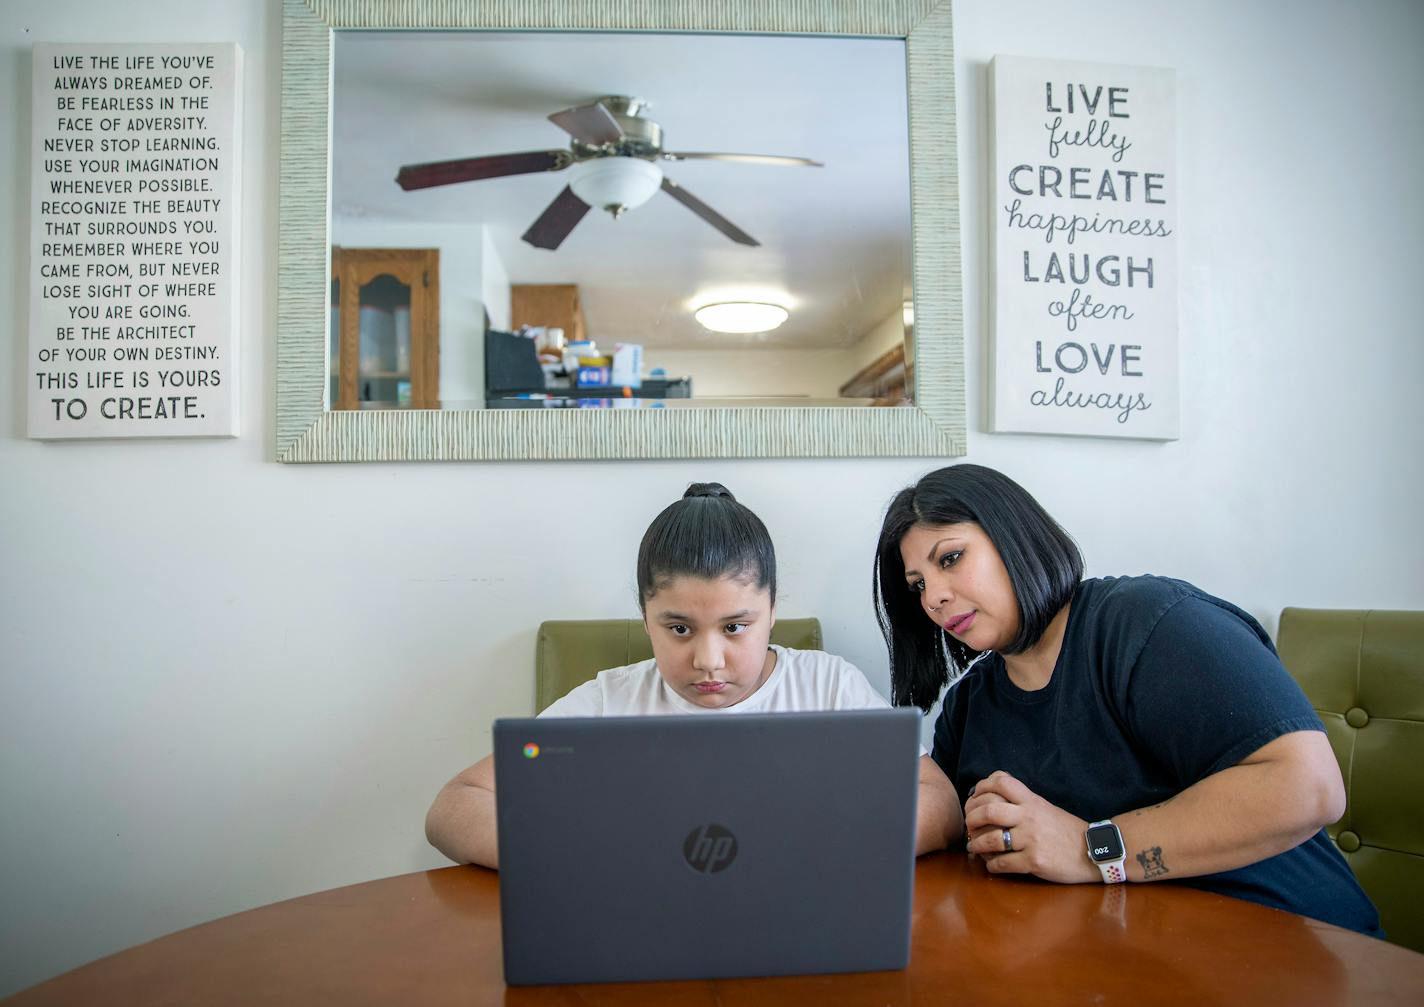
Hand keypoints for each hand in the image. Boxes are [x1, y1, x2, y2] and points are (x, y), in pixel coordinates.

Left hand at [963, 771, 1096, 883]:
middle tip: (969, 825)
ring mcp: (1031, 840)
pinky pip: (1003, 864)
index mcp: (1032, 800)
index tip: (974, 798)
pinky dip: (991, 865)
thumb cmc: (1065, 829)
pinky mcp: (1034, 861)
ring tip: (974, 847)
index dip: (981, 787)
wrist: (1093, 850)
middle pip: (989, 810)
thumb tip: (990, 792)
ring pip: (991, 840)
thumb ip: (1021, 799)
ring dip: (976, 845)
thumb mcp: (1044, 806)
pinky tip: (991, 865)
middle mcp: (1030, 817)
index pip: (1001, 782)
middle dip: (971, 818)